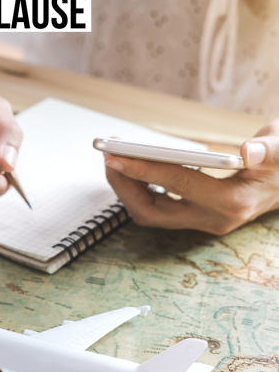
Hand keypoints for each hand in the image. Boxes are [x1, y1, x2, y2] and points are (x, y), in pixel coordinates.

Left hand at [103, 120, 278, 233]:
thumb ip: (269, 150)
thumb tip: (249, 149)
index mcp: (231, 203)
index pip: (179, 184)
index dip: (145, 169)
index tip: (118, 154)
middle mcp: (211, 219)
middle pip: (153, 212)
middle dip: (126, 186)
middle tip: (108, 156)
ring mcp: (200, 221)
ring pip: (151, 214)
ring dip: (128, 190)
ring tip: (114, 159)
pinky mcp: (193, 217)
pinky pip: (157, 209)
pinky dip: (139, 190)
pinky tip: (130, 168)